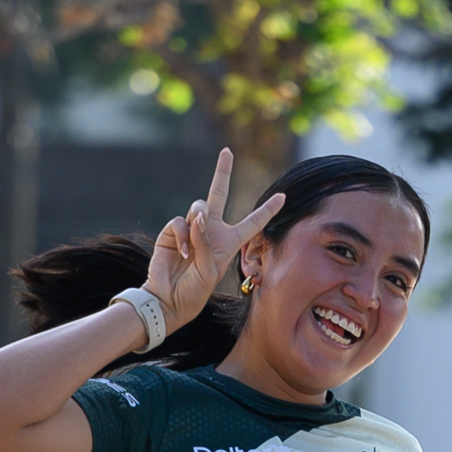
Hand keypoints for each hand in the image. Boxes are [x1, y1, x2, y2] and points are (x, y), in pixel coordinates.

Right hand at [145, 148, 285, 331]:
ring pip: (199, 207)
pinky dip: (182, 236)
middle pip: (219, 194)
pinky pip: (180, 221)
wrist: (168, 300)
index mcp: (229, 243)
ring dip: (198, 225)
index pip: (252, 222)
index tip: (283, 196)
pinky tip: (182, 253)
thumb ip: (206, 242)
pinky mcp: (172, 231)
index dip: (268, 210)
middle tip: (227, 151)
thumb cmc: (194, 291)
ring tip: (191, 252)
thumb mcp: (210, 270)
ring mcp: (191, 229)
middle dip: (223, 172)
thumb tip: (198, 215)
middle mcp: (211, 231)